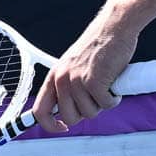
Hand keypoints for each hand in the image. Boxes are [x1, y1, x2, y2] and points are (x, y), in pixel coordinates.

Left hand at [32, 12, 138, 133]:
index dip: (50, 125)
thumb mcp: (73, 66)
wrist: (113, 27)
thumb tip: (67, 113)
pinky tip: (114, 84)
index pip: (40, 111)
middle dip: (85, 113)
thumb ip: (67, 86)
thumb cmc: (98, 48)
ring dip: (102, 104)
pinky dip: (114, 99)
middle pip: (69, 117)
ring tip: (106, 85)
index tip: (63, 128)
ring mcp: (77, 80)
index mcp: (54, 76)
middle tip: (96, 97)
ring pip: (90, 113)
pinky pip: (106, 105)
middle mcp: (62, 79)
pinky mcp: (94, 81)